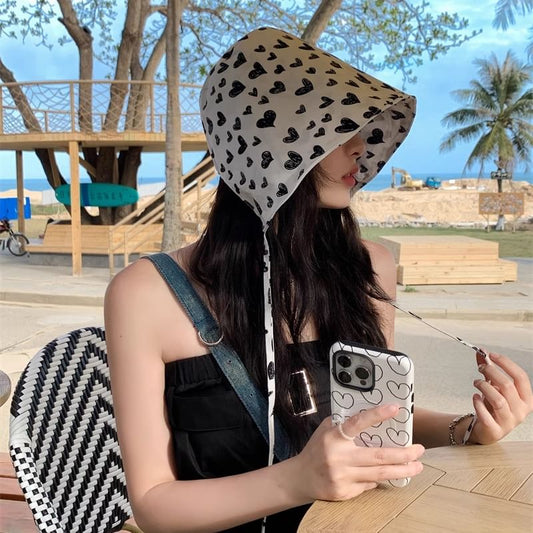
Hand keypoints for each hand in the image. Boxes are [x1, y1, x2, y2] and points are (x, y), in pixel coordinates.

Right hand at [287, 404, 424, 502]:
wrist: (301, 477)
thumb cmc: (316, 449)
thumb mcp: (326, 429)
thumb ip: (345, 423)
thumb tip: (371, 416)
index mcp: (334, 437)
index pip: (358, 423)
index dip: (377, 415)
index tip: (394, 408)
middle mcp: (339, 457)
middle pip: (379, 456)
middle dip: (404, 454)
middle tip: (419, 449)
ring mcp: (343, 477)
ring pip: (380, 474)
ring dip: (402, 470)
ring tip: (417, 466)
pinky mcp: (346, 492)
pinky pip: (369, 485)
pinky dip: (379, 479)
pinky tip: (387, 474)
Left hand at [470, 351, 532, 443]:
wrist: (485, 429)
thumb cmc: (493, 406)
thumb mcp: (494, 386)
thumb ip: (488, 369)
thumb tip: (481, 351)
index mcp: (526, 399)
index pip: (521, 377)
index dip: (506, 364)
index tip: (491, 355)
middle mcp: (521, 411)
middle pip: (507, 386)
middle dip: (491, 372)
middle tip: (480, 368)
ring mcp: (509, 422)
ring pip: (498, 400)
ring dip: (484, 386)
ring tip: (476, 382)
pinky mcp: (495, 431)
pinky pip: (486, 415)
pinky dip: (478, 403)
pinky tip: (475, 397)